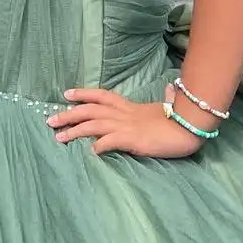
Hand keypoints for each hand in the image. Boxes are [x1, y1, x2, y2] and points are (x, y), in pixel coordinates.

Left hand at [47, 88, 203, 157]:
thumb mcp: (167, 108)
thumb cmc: (181, 119)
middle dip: (69, 114)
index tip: (66, 94)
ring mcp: (128, 126)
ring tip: (59, 138)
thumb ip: (164, 99)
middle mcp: (125, 114)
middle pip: (90, 110)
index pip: (102, 96)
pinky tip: (89, 152)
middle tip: (50, 120)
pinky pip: (111, 141)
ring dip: (75, 131)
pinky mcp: (134, 140)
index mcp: (130, 107)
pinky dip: (98, 146)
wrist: (191, 126)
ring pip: (94, 125)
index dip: (83, 94)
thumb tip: (170, 89)